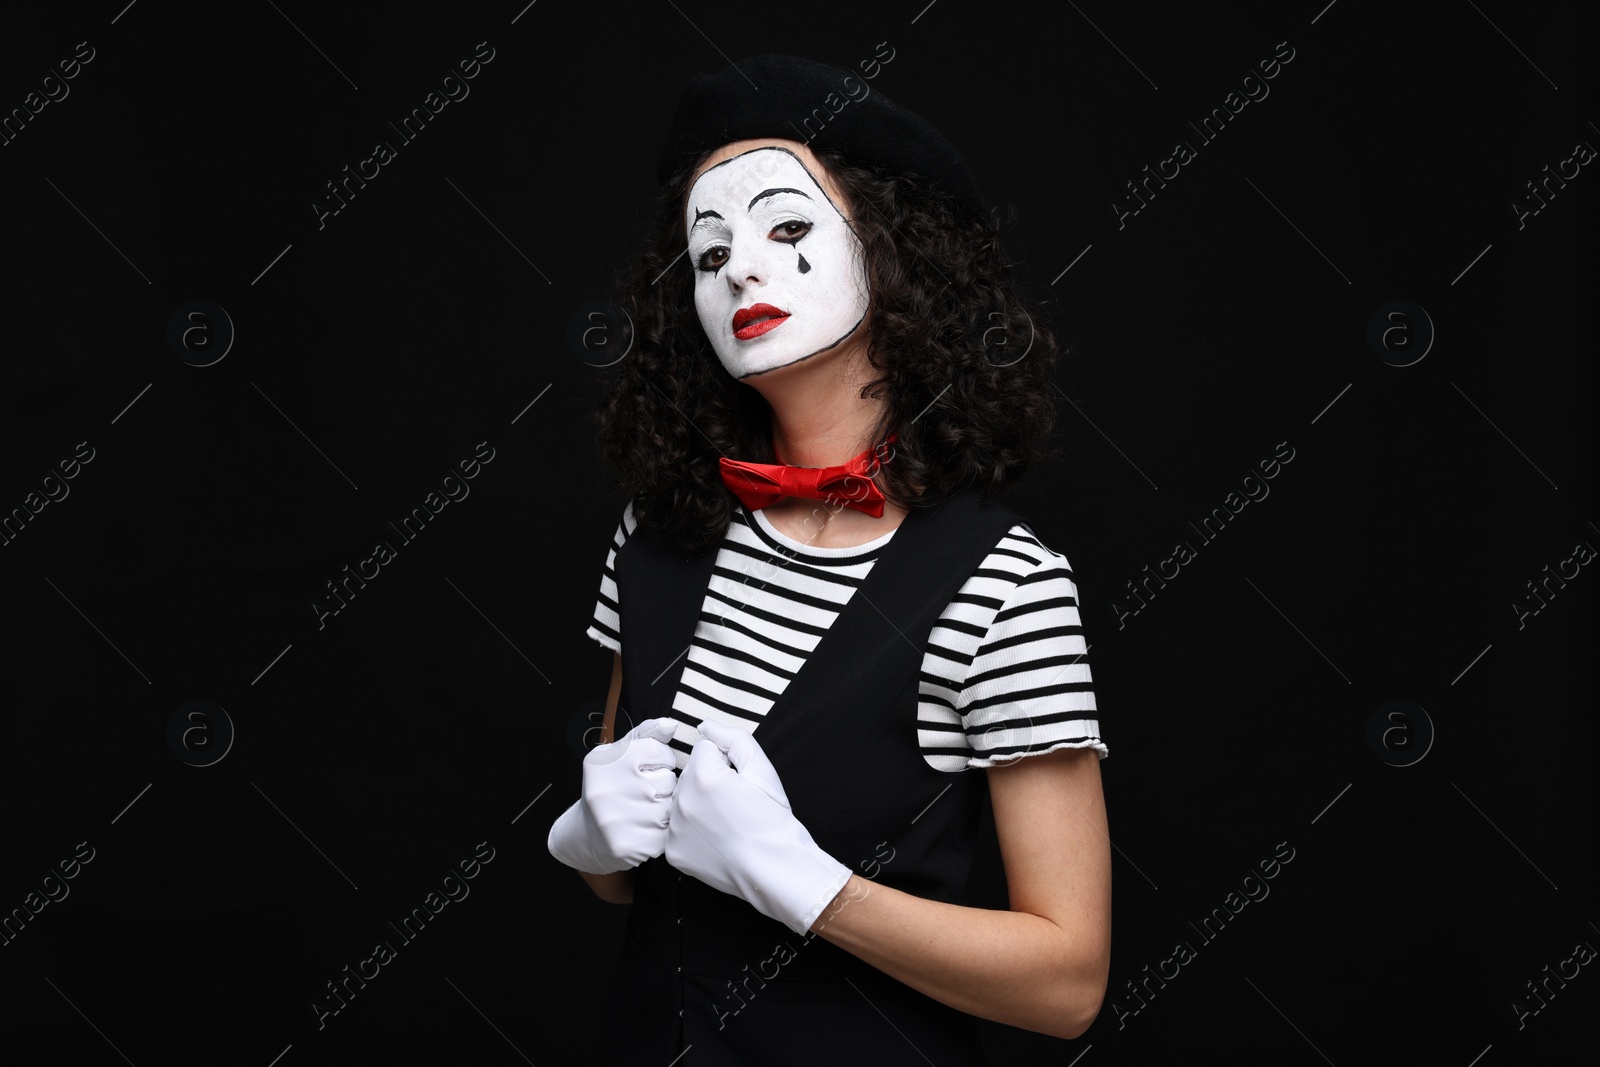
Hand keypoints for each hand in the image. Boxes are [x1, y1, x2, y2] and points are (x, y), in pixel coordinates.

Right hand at [547, 717, 678, 874]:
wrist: (587, 834)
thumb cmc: (611, 785)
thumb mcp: (619, 753)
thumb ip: (646, 734)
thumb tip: (671, 725)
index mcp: (604, 761)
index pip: (659, 751)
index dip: (661, 760)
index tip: (650, 768)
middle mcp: (606, 790)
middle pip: (668, 780)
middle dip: (665, 784)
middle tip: (647, 792)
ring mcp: (617, 821)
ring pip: (671, 807)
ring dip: (667, 807)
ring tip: (648, 809)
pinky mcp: (630, 846)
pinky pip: (668, 832)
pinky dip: (664, 830)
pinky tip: (647, 827)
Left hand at [665, 720, 850, 934]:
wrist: (775, 869)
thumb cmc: (773, 820)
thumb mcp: (762, 769)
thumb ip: (733, 738)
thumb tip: (705, 726)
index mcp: (703, 776)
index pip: (705, 749)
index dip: (727, 763)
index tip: (740, 784)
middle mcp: (681, 801)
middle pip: (690, 774)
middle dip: (708, 782)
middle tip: (734, 804)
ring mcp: (674, 830)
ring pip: (682, 801)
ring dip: (698, 805)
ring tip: (725, 823)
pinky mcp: (673, 853)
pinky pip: (677, 829)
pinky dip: (692, 832)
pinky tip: (714, 840)